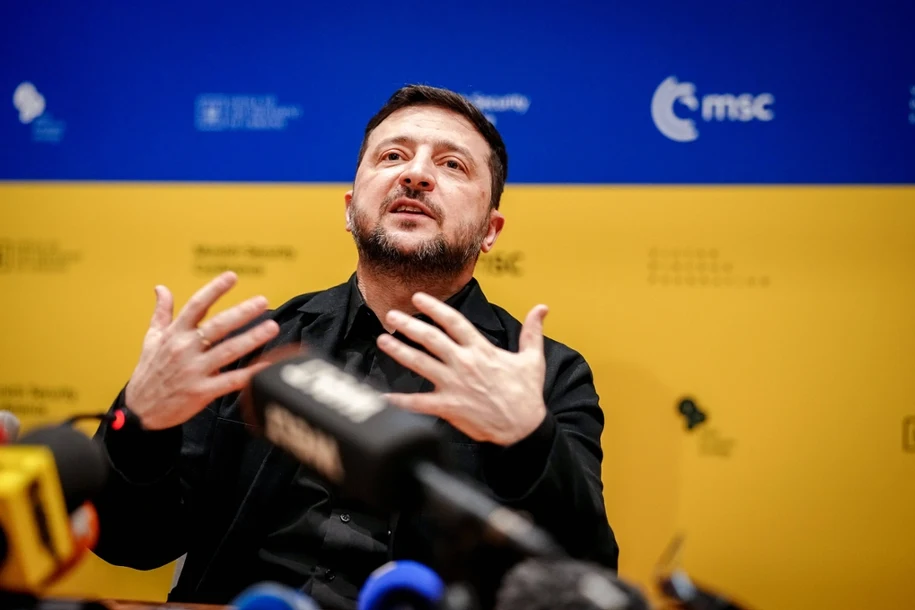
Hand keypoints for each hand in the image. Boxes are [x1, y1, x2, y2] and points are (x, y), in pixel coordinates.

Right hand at [124, 272, 280, 429]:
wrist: (140, 410)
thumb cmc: (149, 372)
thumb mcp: (151, 339)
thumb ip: (161, 313)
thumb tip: (160, 288)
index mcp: (174, 334)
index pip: (196, 305)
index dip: (214, 290)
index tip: (232, 277)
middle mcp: (185, 349)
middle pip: (217, 326)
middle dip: (242, 313)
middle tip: (262, 301)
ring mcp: (194, 370)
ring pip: (228, 351)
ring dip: (252, 339)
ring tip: (271, 327)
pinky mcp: (202, 391)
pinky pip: (231, 381)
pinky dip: (250, 373)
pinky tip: (266, 365)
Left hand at [376, 292, 548, 445]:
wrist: (524, 428)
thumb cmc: (527, 395)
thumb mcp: (532, 359)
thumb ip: (532, 332)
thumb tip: (542, 308)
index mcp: (482, 350)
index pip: (454, 321)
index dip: (434, 307)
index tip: (418, 298)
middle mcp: (464, 363)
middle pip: (431, 338)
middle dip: (409, 325)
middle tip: (392, 315)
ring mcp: (454, 385)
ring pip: (420, 363)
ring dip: (399, 351)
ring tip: (383, 340)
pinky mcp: (449, 406)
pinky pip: (418, 403)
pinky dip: (399, 401)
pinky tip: (383, 396)